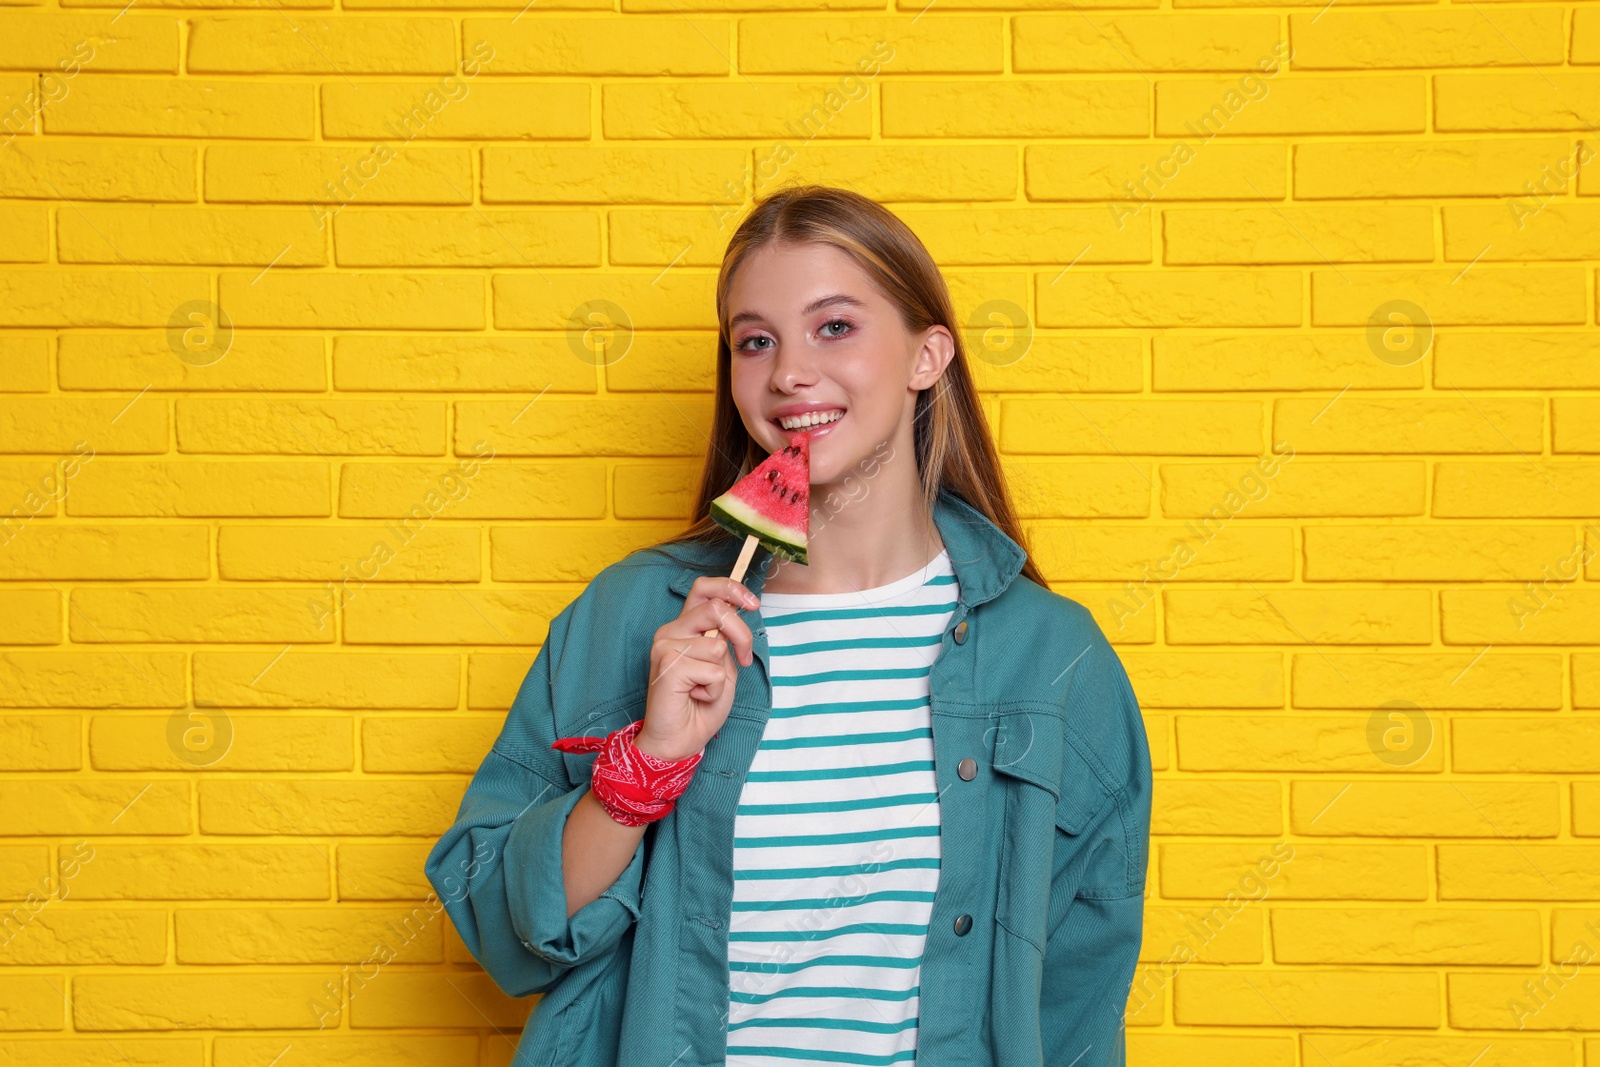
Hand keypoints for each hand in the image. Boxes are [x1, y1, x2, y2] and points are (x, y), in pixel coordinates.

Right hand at [638, 577, 757, 760]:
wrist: (678, 740)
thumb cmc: (700, 706)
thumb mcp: (722, 666)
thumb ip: (725, 639)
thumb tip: (738, 610)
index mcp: (683, 628)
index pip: (703, 588)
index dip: (731, 588)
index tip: (752, 603)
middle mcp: (670, 631)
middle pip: (717, 609)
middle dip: (741, 634)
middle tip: (743, 659)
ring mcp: (666, 646)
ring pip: (717, 645)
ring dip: (722, 675)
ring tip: (704, 689)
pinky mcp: (669, 665)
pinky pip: (713, 670)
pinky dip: (714, 689)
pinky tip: (695, 697)